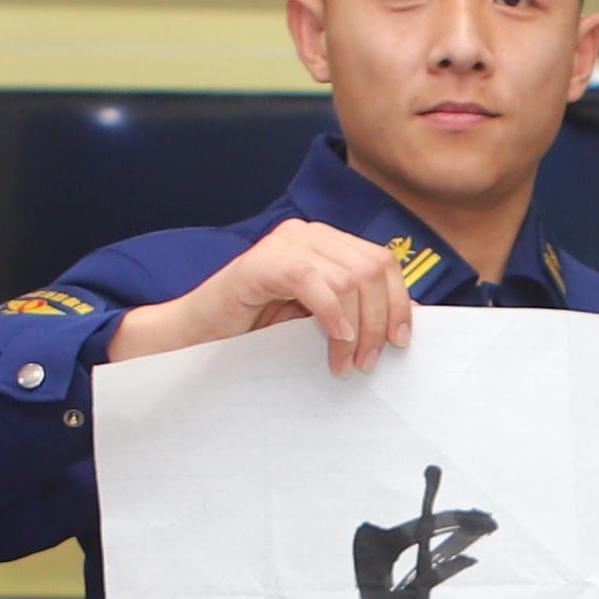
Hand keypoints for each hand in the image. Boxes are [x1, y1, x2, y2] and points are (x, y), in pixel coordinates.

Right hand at [110, 218, 415, 375]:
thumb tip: (402, 326)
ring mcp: (284, 244)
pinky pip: (312, 279)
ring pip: (350, 276)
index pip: (381, 261)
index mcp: (326, 244)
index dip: (399, 302)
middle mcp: (308, 235)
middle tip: (368, 362)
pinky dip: (331, 313)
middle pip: (372, 268)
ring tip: (346, 363)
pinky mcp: (262, 262)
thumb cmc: (256, 334)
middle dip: (380, 320)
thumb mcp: (316, 321)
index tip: (400, 343)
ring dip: (357, 328)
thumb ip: (352, 312)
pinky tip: (334, 341)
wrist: (197, 339)